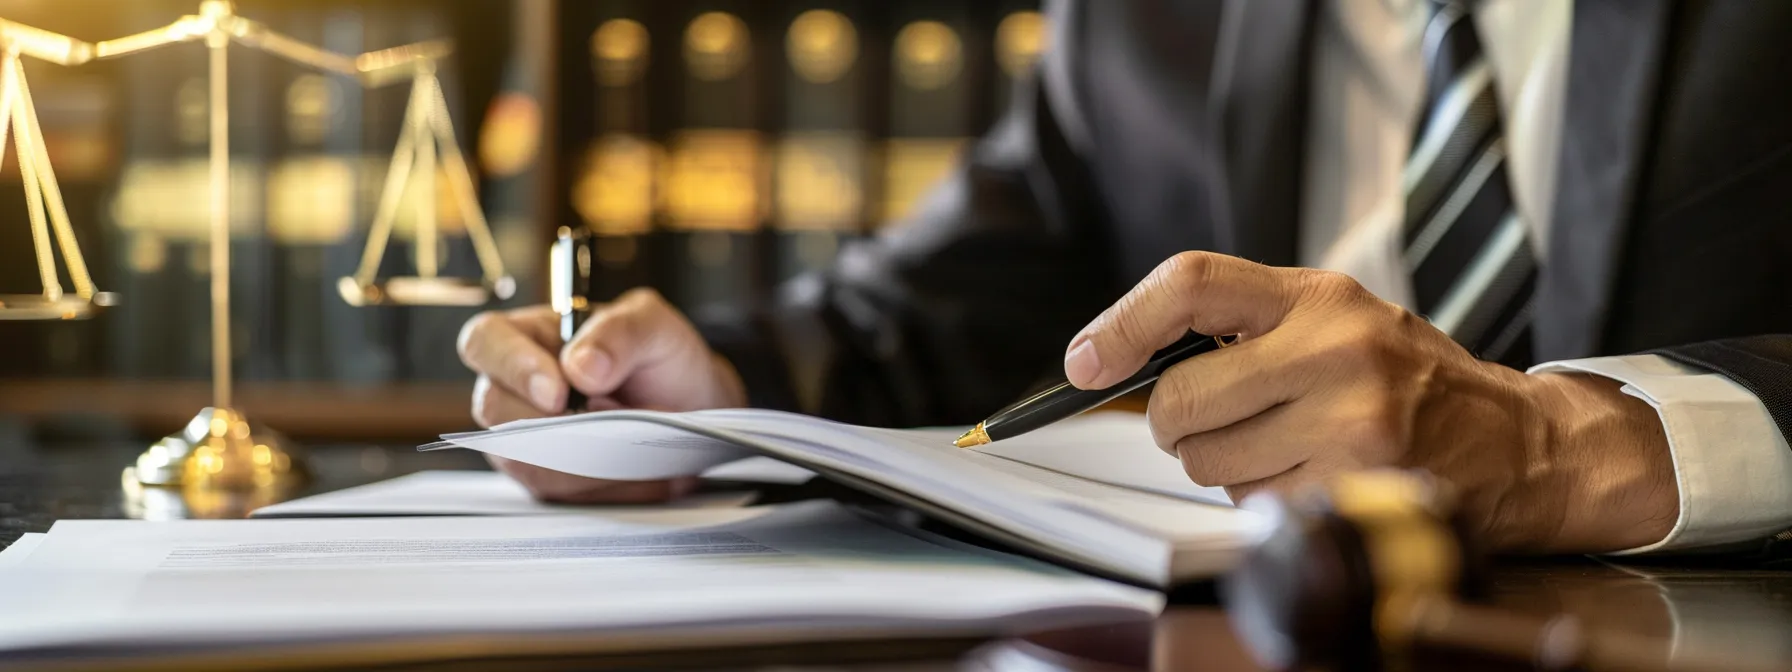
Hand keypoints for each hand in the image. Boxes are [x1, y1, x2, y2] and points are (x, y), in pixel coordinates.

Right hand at [457, 288, 746, 502]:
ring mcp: (525, 436)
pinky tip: (635, 472)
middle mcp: (516, 386)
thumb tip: (583, 367)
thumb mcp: (653, 326)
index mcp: (530, 334)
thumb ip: (619, 333)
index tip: (558, 392)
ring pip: (524, 460)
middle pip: (495, 408)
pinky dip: (600, 486)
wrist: (687, 407)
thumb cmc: (660, 359)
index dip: (512, 367)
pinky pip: (557, 492)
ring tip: (631, 447)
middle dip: (551, 424)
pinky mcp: (547, 477)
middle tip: (608, 426)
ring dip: (581, 460)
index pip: (485, 340)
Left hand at [1065, 252, 1677, 552]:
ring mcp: (1349, 418)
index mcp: (1318, 295)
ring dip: (1227, 465)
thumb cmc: (1411, 378)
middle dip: (1182, 423)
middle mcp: (1335, 346)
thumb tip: (1123, 354)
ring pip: (1206, 461)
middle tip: (1229, 418)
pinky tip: (1316, 475)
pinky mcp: (1357, 482)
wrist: (1521, 441)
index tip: (1084, 360)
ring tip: (1290, 444)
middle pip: (1180, 398)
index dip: (1121, 323)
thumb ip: (1248, 325)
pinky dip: (1267, 499)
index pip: (1190, 283)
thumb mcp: (1339, 319)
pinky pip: (1252, 503)